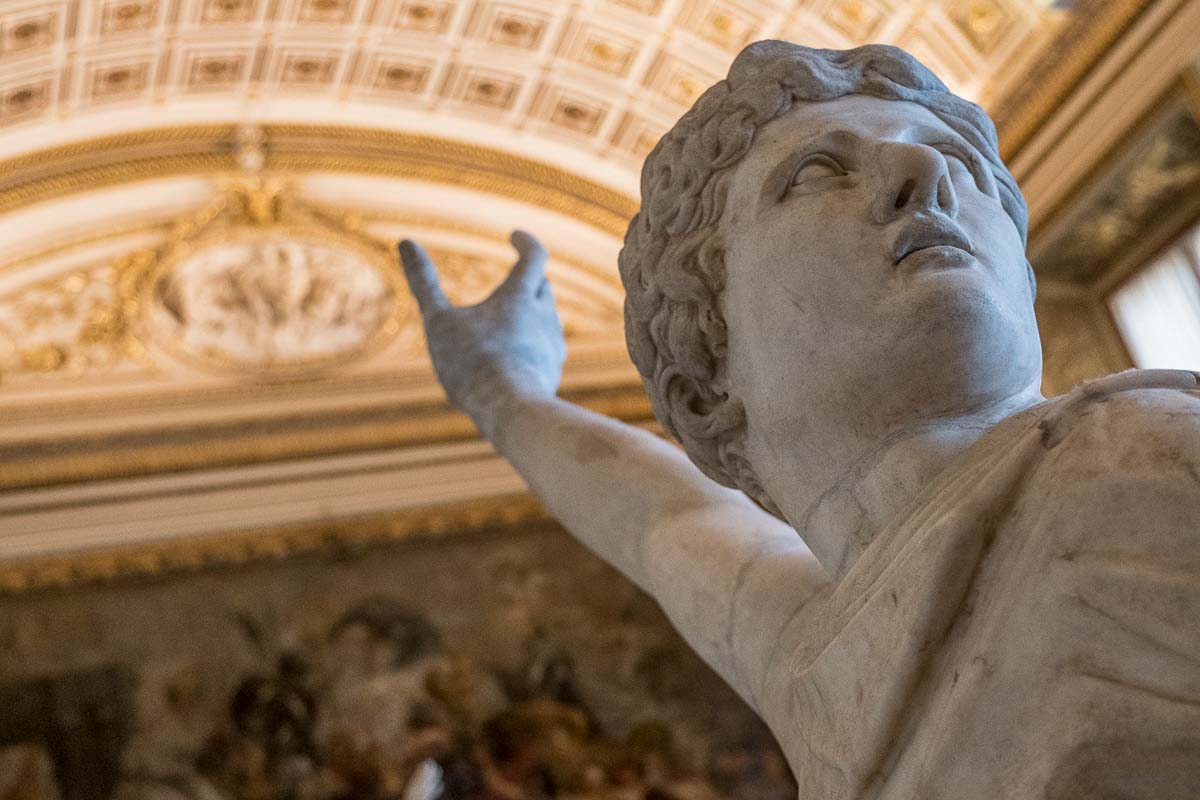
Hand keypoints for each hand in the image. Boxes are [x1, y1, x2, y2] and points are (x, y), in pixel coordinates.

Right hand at [399, 231, 565, 438]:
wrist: (510, 412)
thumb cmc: (472, 363)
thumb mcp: (438, 321)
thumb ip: (423, 282)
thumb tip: (404, 242)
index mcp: (518, 297)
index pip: (534, 256)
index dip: (526, 242)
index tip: (515, 235)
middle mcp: (543, 317)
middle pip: (543, 287)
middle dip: (529, 279)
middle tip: (516, 279)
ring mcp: (552, 346)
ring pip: (546, 320)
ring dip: (531, 314)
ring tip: (511, 322)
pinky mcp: (552, 373)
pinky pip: (545, 351)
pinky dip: (532, 346)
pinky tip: (518, 359)